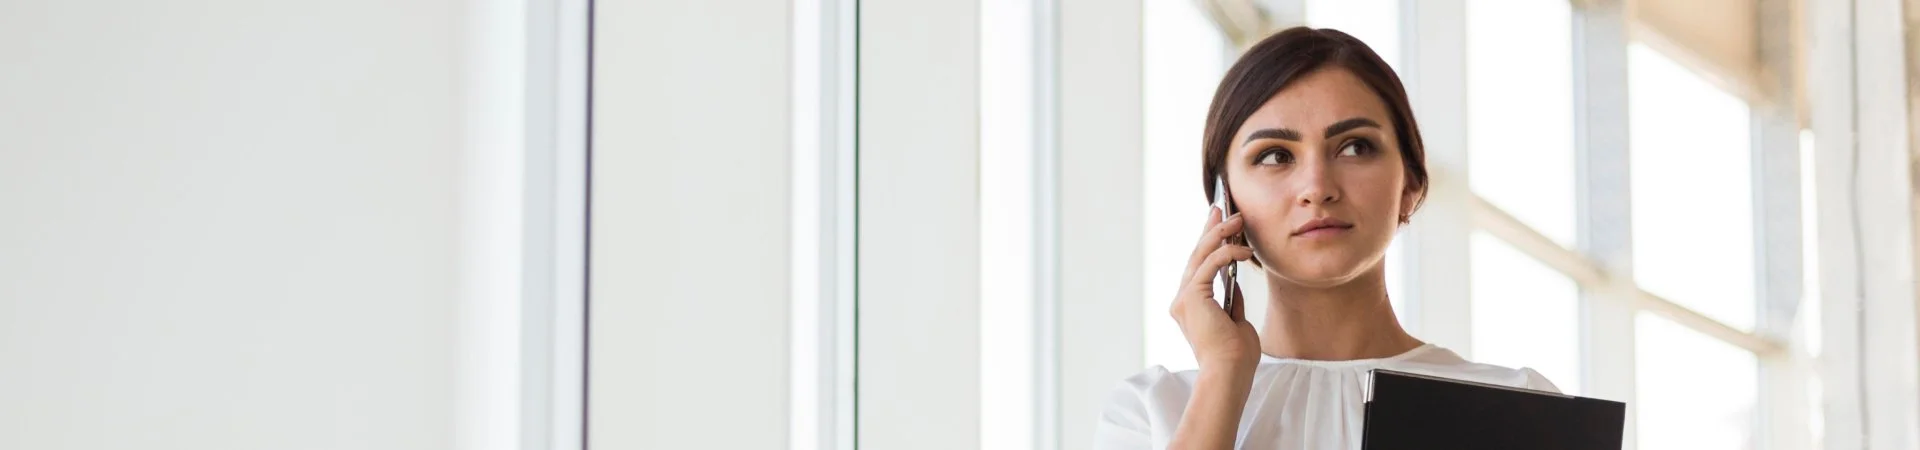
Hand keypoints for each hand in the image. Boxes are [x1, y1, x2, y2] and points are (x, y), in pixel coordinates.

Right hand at [1169, 207, 1259, 371]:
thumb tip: (1234, 277)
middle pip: (1196, 256)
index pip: (1198, 266)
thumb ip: (1231, 297)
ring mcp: (1183, 299)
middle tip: (1222, 208)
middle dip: (1210, 229)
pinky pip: (1209, 266)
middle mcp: (1181, 300)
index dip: (1208, 242)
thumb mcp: (1236, 319)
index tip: (1218, 222)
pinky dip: (1226, 253)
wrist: (1230, 372)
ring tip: (1237, 220)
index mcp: (1190, 305)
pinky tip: (1243, 249)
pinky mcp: (1191, 298)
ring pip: (1200, 256)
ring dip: (1220, 235)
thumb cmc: (1236, 354)